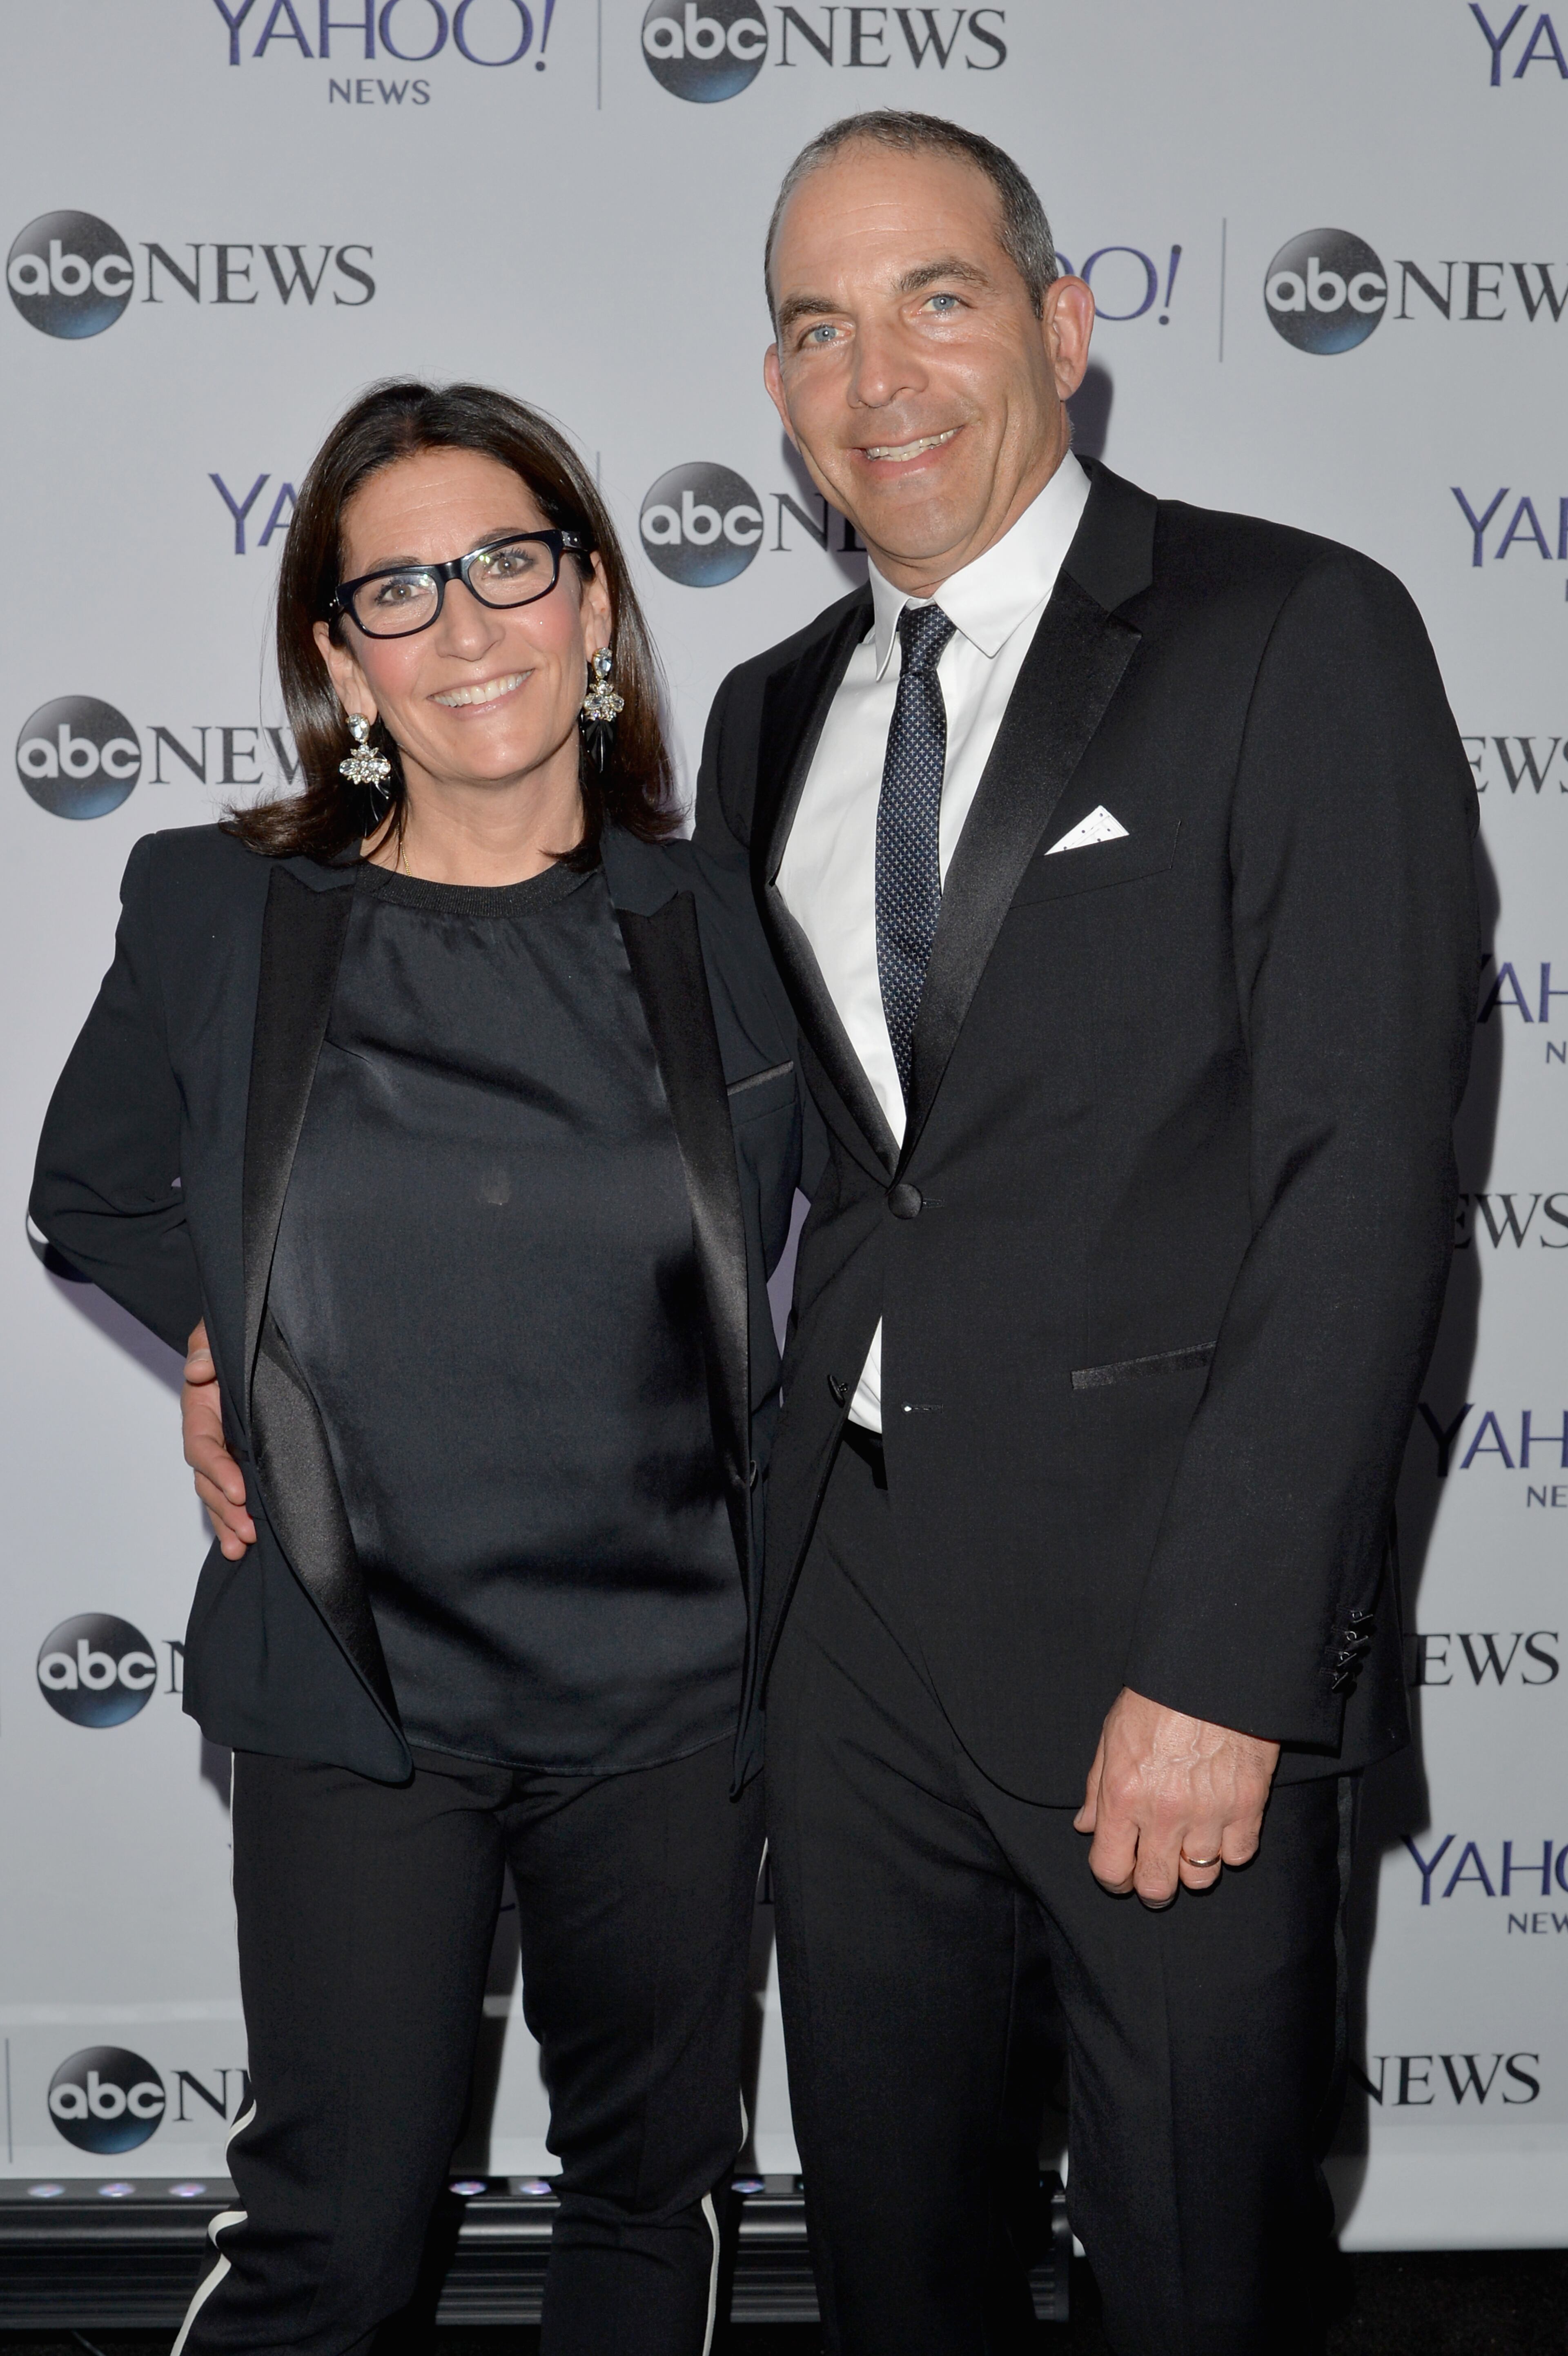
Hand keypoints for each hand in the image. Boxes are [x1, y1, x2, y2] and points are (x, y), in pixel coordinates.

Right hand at [183, 1321, 254, 1559]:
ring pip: (218, 1493)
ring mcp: (226, 1449)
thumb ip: (206, 1347)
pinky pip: (233, 1492)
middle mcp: (210, 1434)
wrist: (258, 1337)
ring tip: (243, 1546)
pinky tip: (243, 1545)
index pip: (202, 1445)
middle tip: (248, 1531)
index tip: (240, 1488)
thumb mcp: (220, 1332)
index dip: (218, 1469)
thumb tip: (197, 1371)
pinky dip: (235, 1518)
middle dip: (224, 1508)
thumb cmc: (237, 1334)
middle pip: (208, 1479)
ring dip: (228, 1521)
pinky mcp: (244, 1458)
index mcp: (201, 1408)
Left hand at [1073, 1687, 1279, 1906]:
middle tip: (1157, 1871)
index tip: (1122, 1874)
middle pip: (1156, 1887)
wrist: (1212, 1670)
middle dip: (1153, 1886)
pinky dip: (1231, 1847)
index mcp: (1123, 1795)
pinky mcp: (1248, 1806)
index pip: (1110, 1869)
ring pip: (1200, 1878)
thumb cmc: (1158, 1697)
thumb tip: (1086, 1827)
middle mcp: (1163, 1813)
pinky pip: (1238, 1855)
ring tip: (1191, 1840)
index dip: (1114, 1880)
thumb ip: (1097, 1788)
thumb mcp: (1112, 1735)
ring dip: (1194, 1865)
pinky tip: (1223, 1824)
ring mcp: (1208, 1813)